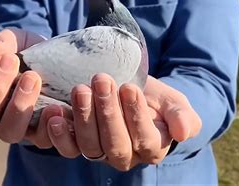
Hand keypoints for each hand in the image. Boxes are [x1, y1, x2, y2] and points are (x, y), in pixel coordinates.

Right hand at [0, 28, 64, 147]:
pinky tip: (53, 104)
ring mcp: (15, 126)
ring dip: (18, 105)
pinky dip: (45, 123)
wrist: (58, 58)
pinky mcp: (39, 133)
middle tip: (11, 61)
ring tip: (32, 77)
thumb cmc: (27, 50)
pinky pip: (39, 138)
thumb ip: (2, 42)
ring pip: (7, 131)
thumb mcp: (15, 40)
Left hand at [46, 74, 201, 170]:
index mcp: (152, 148)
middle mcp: (125, 156)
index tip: (130, 87)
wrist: (128, 90)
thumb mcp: (172, 102)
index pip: (145, 139)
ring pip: (90, 145)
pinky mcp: (76, 145)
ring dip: (84, 117)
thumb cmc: (153, 98)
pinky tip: (55, 115)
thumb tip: (183, 133)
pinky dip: (59, 134)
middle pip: (115, 143)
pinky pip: (67, 148)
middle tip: (102, 81)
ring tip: (81, 89)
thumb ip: (181, 116)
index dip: (137, 115)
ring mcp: (99, 152)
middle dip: (108, 112)